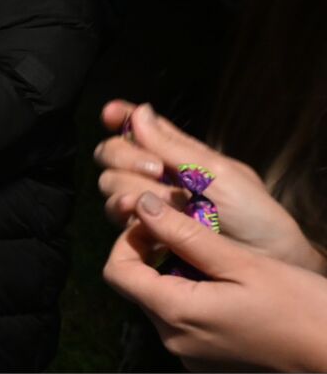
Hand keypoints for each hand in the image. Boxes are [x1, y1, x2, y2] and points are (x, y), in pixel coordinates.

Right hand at [93, 100, 325, 272]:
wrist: (264, 263)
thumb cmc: (254, 215)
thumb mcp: (218, 173)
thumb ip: (173, 146)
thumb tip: (138, 111)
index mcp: (178, 155)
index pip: (139, 128)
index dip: (120, 117)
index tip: (110, 114)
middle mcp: (157, 177)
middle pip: (112, 153)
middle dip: (125, 155)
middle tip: (155, 170)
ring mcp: (147, 205)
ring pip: (109, 183)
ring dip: (125, 185)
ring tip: (152, 199)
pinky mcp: (141, 234)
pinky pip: (115, 215)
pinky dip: (122, 208)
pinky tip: (137, 212)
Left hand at [104, 193, 326, 371]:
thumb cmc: (301, 309)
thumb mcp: (242, 263)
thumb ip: (186, 235)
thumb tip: (144, 206)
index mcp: (175, 314)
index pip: (117, 272)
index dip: (128, 239)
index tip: (155, 219)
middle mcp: (173, 341)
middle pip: (137, 287)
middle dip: (153, 254)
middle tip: (187, 228)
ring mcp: (190, 354)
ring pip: (161, 303)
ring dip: (174, 274)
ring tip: (213, 254)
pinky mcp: (207, 361)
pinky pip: (183, 322)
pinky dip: (192, 297)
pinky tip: (226, 284)